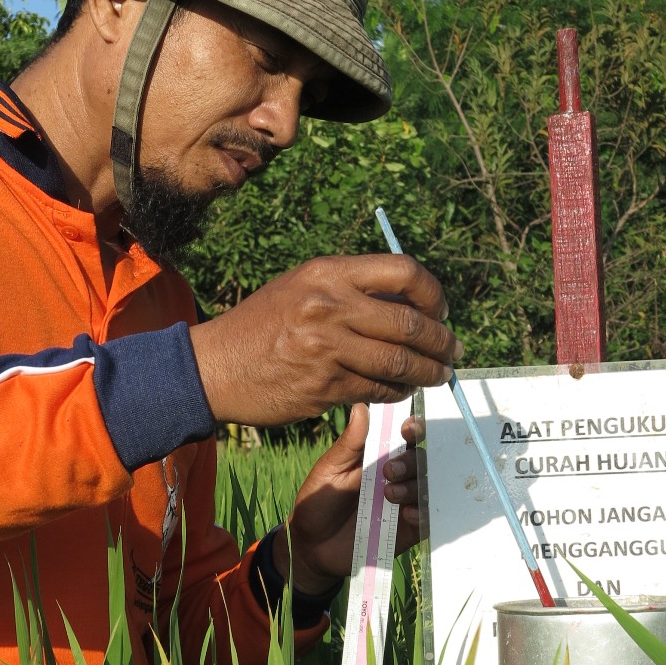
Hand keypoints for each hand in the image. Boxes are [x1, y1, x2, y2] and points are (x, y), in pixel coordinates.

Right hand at [188, 255, 459, 426]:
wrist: (212, 367)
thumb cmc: (261, 326)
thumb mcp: (301, 288)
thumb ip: (351, 290)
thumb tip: (412, 305)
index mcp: (327, 273)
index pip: (404, 271)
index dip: (434, 293)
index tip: (441, 311)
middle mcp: (329, 306)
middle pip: (411, 323)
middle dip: (442, 342)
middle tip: (453, 352)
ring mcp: (326, 349)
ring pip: (400, 363)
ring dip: (428, 372)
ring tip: (437, 375)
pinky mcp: (324, 387)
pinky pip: (378, 391)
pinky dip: (397, 393)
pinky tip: (401, 391)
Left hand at [272, 404, 426, 594]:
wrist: (311, 546)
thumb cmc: (318, 502)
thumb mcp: (329, 470)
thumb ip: (348, 443)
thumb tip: (361, 407)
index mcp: (378, 457)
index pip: (405, 437)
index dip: (412, 429)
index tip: (407, 428)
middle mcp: (397, 477)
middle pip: (420, 460)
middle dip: (410, 461)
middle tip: (389, 470)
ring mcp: (403, 503)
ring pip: (425, 487)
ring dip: (414, 487)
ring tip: (390, 494)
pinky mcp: (407, 530)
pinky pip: (426, 520)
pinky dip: (422, 514)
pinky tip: (408, 515)